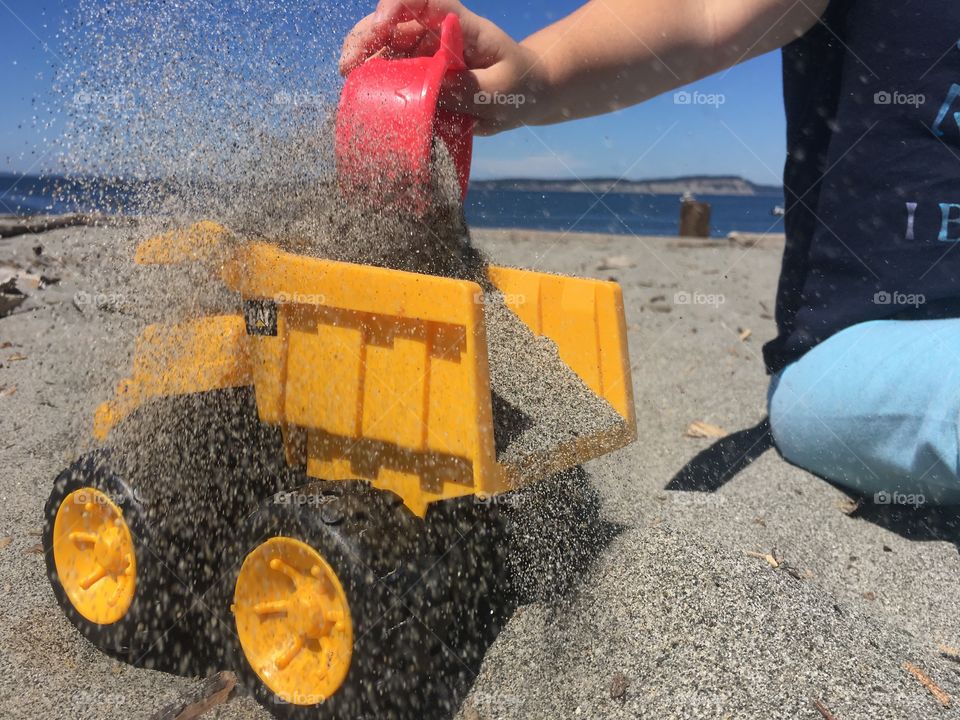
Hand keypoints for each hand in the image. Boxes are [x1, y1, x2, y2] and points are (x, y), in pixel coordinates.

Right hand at [339, 0, 545, 134]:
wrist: (525, 95)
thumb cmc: (519, 85)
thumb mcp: (501, 91)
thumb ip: (468, 89)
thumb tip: (429, 90)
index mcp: (461, 26)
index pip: (427, 1)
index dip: (398, 4)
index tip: (382, 23)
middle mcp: (438, 34)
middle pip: (394, 23)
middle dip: (366, 38)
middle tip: (348, 66)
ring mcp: (427, 55)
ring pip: (386, 48)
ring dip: (363, 61)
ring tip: (348, 80)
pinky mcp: (421, 76)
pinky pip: (392, 74)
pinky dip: (374, 82)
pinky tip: (360, 95)